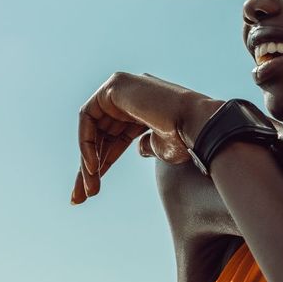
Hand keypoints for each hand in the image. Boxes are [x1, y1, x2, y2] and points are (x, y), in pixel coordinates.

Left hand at [71, 71, 217, 204]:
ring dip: (87, 161)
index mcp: (145, 108)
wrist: (200, 126)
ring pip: (91, 129)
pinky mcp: (115, 85)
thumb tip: (140, 147)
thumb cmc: (188, 139)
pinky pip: (88, 118)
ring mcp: (123, 87)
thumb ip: (147, 145)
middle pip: (100, 135)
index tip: (93, 190)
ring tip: (89, 188)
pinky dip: (86, 143)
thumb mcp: (162, 147)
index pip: (114, 138)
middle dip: (89, 167)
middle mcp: (132, 95)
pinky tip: (92, 166)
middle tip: (81, 196)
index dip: (103, 163)